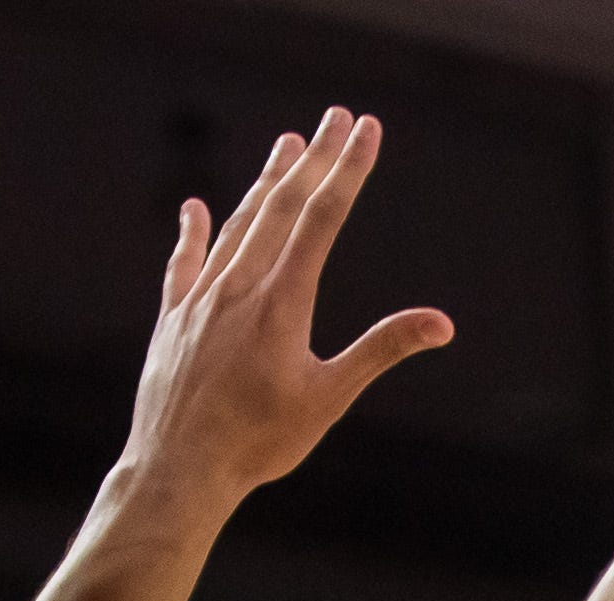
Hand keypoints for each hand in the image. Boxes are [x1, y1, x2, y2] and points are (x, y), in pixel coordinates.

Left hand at [121, 109, 454, 511]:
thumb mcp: (329, 399)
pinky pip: (184, 265)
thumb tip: (441, 323)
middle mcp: (238, 289)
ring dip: (265, 183)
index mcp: (282, 303)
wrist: (178, 472)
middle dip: (315, 158)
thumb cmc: (259, 444)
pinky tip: (196, 209)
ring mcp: (201, 300)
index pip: (322, 218)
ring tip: (287, 144)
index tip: (367, 129)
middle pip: (282, 206)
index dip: (349, 170)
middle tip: (337, 116)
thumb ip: (381, 350)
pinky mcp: (173, 321)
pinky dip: (194, 234)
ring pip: (238, 226)